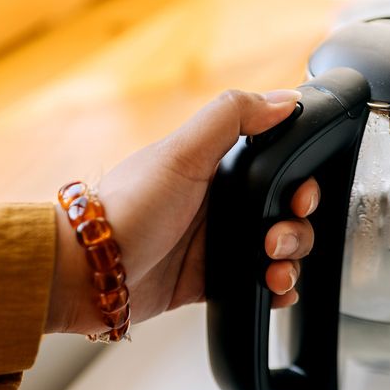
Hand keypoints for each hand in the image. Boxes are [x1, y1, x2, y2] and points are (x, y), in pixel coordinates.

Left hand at [47, 88, 318, 334]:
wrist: (90, 273)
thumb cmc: (128, 209)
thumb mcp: (180, 152)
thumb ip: (231, 117)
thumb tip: (285, 100)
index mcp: (217, 167)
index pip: (278, 167)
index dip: (299, 181)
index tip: (299, 196)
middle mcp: (222, 204)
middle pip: (286, 212)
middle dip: (296, 229)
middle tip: (275, 239)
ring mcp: (219, 244)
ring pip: (280, 250)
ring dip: (290, 261)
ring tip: (273, 270)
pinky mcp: (214, 281)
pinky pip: (260, 284)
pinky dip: (277, 289)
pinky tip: (273, 289)